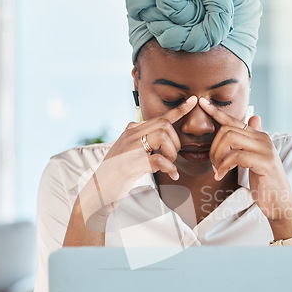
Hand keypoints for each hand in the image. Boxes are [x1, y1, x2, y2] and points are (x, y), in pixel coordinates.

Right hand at [78, 96, 196, 226]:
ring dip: (172, 152)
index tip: (193, 101)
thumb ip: (145, 144)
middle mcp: (130, 134)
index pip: (159, 117)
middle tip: (172, 157)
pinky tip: (172, 174)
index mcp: (132, 130)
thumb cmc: (117, 173)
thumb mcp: (131, 153)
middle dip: (176, 141)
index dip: (179, 109)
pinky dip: (169, 167)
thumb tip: (165, 143)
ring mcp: (130, 148)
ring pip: (162, 136)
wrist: (98, 190)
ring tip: (168, 164)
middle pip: (164, 125)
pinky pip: (159, 159)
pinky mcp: (131, 164)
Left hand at [199, 97, 291, 224]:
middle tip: (213, 164)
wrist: (280, 202)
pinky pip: (236, 156)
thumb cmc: (266, 182)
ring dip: (217, 156)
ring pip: (230, 139)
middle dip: (213, 147)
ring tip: (217, 170)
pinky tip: (220, 175)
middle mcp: (263, 138)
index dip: (217, 112)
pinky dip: (223, 166)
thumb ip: (252, 141)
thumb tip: (254, 118)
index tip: (203, 104)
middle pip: (227, 130)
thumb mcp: (256, 158)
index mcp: (258, 136)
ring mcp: (265, 149)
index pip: (234, 120)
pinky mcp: (264, 162)